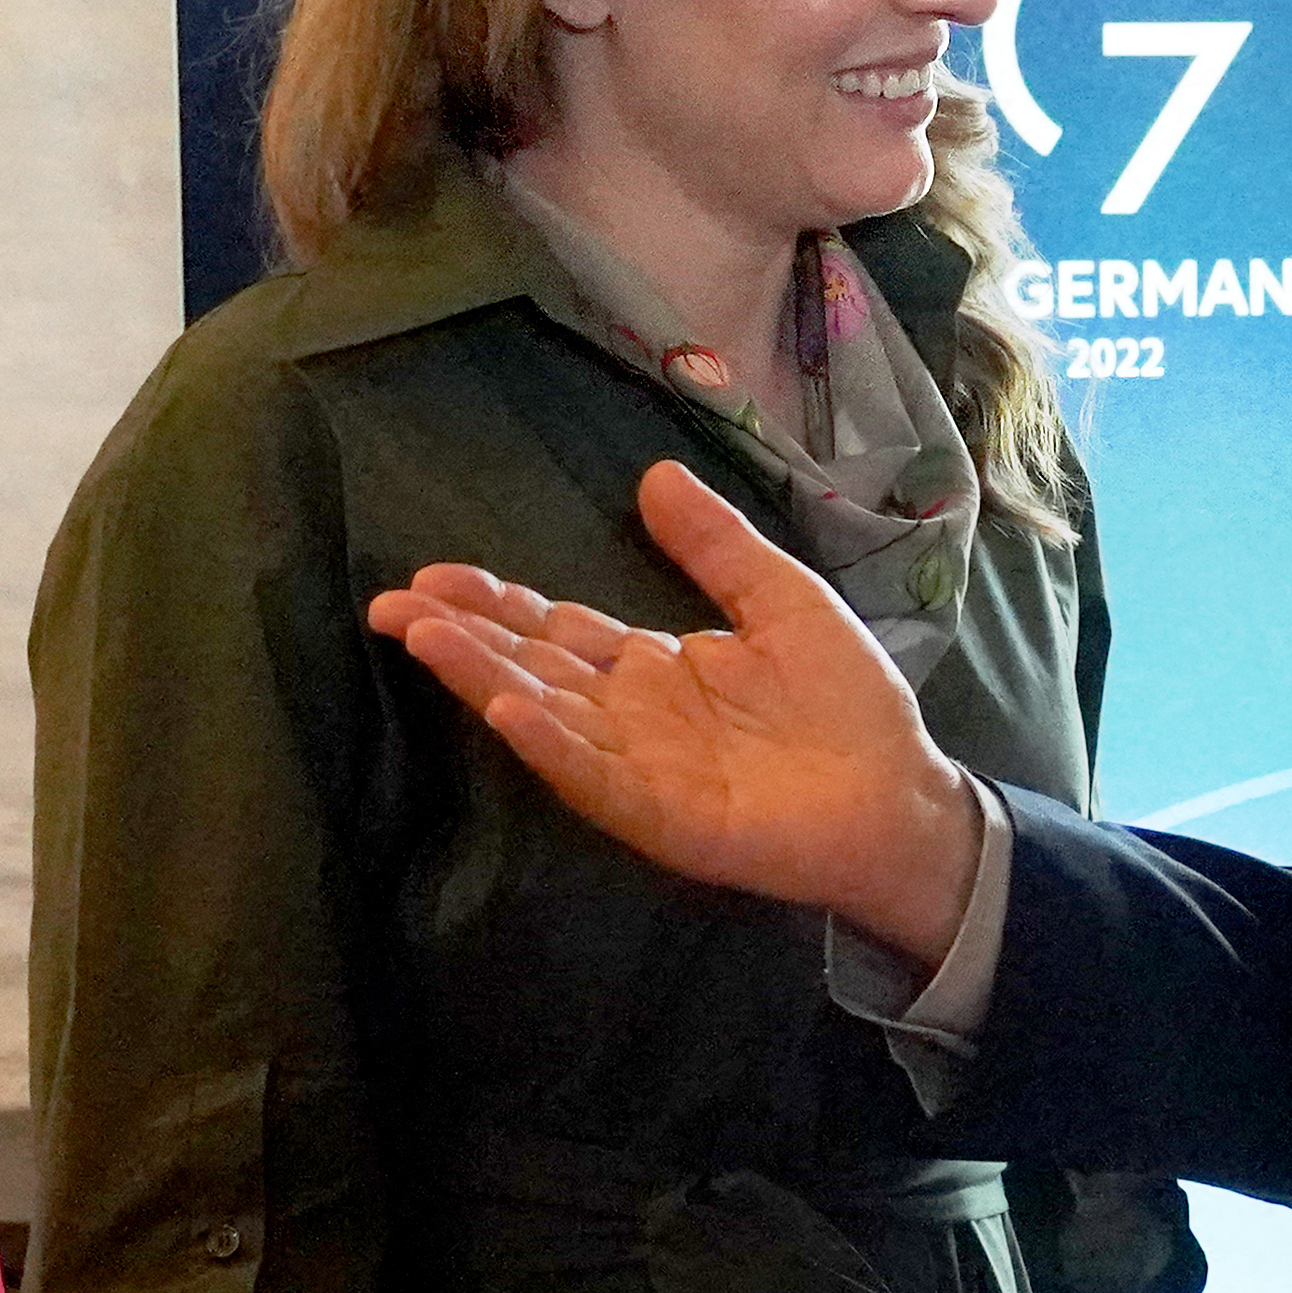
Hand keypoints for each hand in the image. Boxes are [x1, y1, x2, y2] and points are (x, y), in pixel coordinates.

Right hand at [364, 459, 984, 958]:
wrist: (903, 798)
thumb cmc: (847, 703)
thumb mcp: (781, 599)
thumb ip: (716, 547)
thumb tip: (652, 474)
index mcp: (652, 667)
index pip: (556, 630)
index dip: (497, 602)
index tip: (431, 573)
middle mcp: (631, 718)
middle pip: (532, 670)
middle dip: (463, 637)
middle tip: (388, 603)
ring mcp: (642, 770)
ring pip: (548, 719)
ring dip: (487, 682)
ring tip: (428, 638)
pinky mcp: (668, 818)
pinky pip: (600, 780)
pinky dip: (555, 748)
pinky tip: (512, 714)